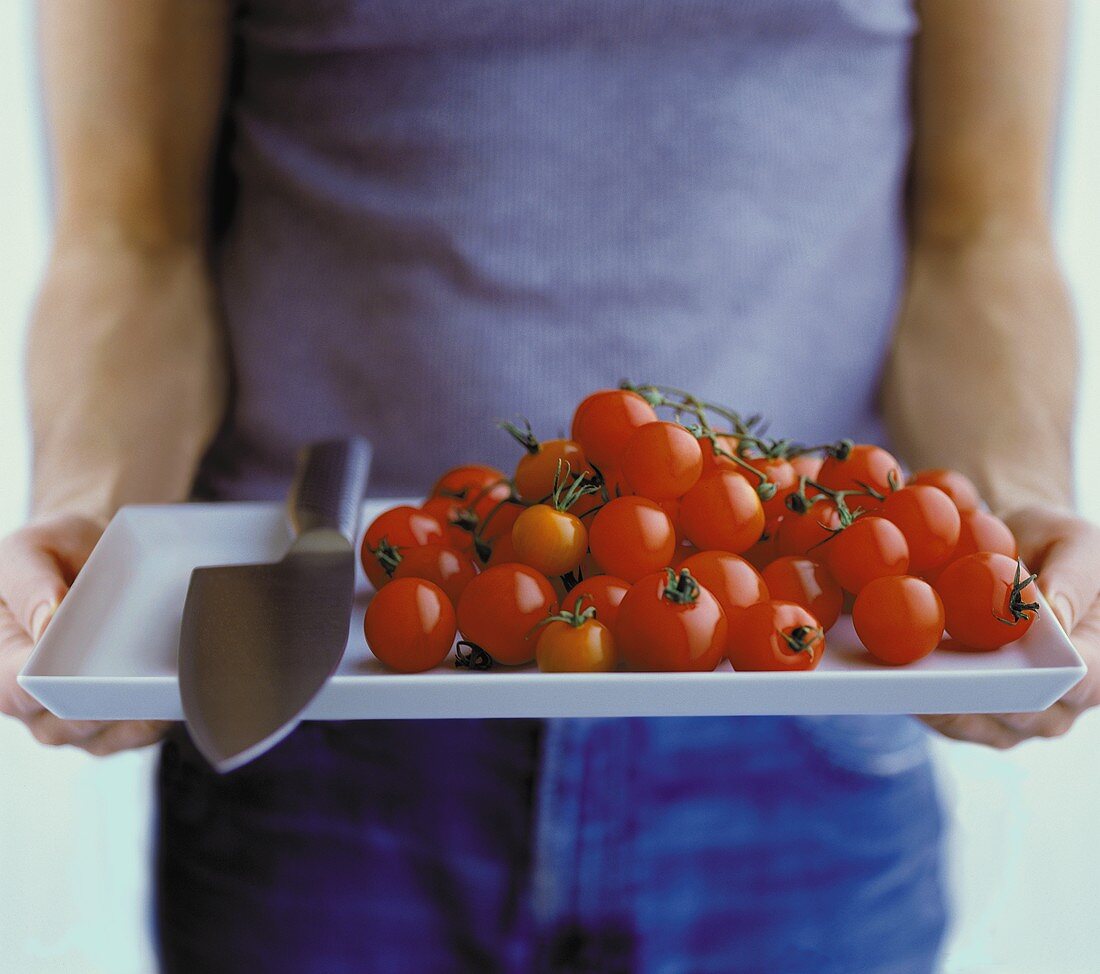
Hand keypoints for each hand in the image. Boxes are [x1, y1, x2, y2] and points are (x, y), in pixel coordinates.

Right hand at [0, 514, 169, 754]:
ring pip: (105, 735)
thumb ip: (29, 583)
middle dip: (107, 701)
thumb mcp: (29, 550)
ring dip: (139, 713)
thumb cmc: (53, 552)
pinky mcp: (113, 718)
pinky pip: (136, 733)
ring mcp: (73, 716)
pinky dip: (159, 716)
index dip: (51, 685)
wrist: (92, 554)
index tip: (89, 666)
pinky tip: (180, 692)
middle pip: (67, 722)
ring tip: (169, 684)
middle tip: (143, 678)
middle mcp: (31, 701)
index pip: (18, 690)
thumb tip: (48, 621)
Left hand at [922, 505, 1099, 747]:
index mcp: (1099, 663)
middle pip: (1021, 714)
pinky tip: (886, 675)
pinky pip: (941, 717)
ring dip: (936, 704)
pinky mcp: (968, 712)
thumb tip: (1055, 615)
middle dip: (978, 696)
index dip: (1044, 681)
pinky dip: (914, 698)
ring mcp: (1013, 716)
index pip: (1080, 683)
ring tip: (900, 680)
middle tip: (938, 678)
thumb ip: (1073, 576)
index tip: (1004, 667)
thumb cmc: (1054, 546)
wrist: (1011, 553)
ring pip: (975, 724)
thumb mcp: (1074, 541)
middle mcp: (1060, 703)